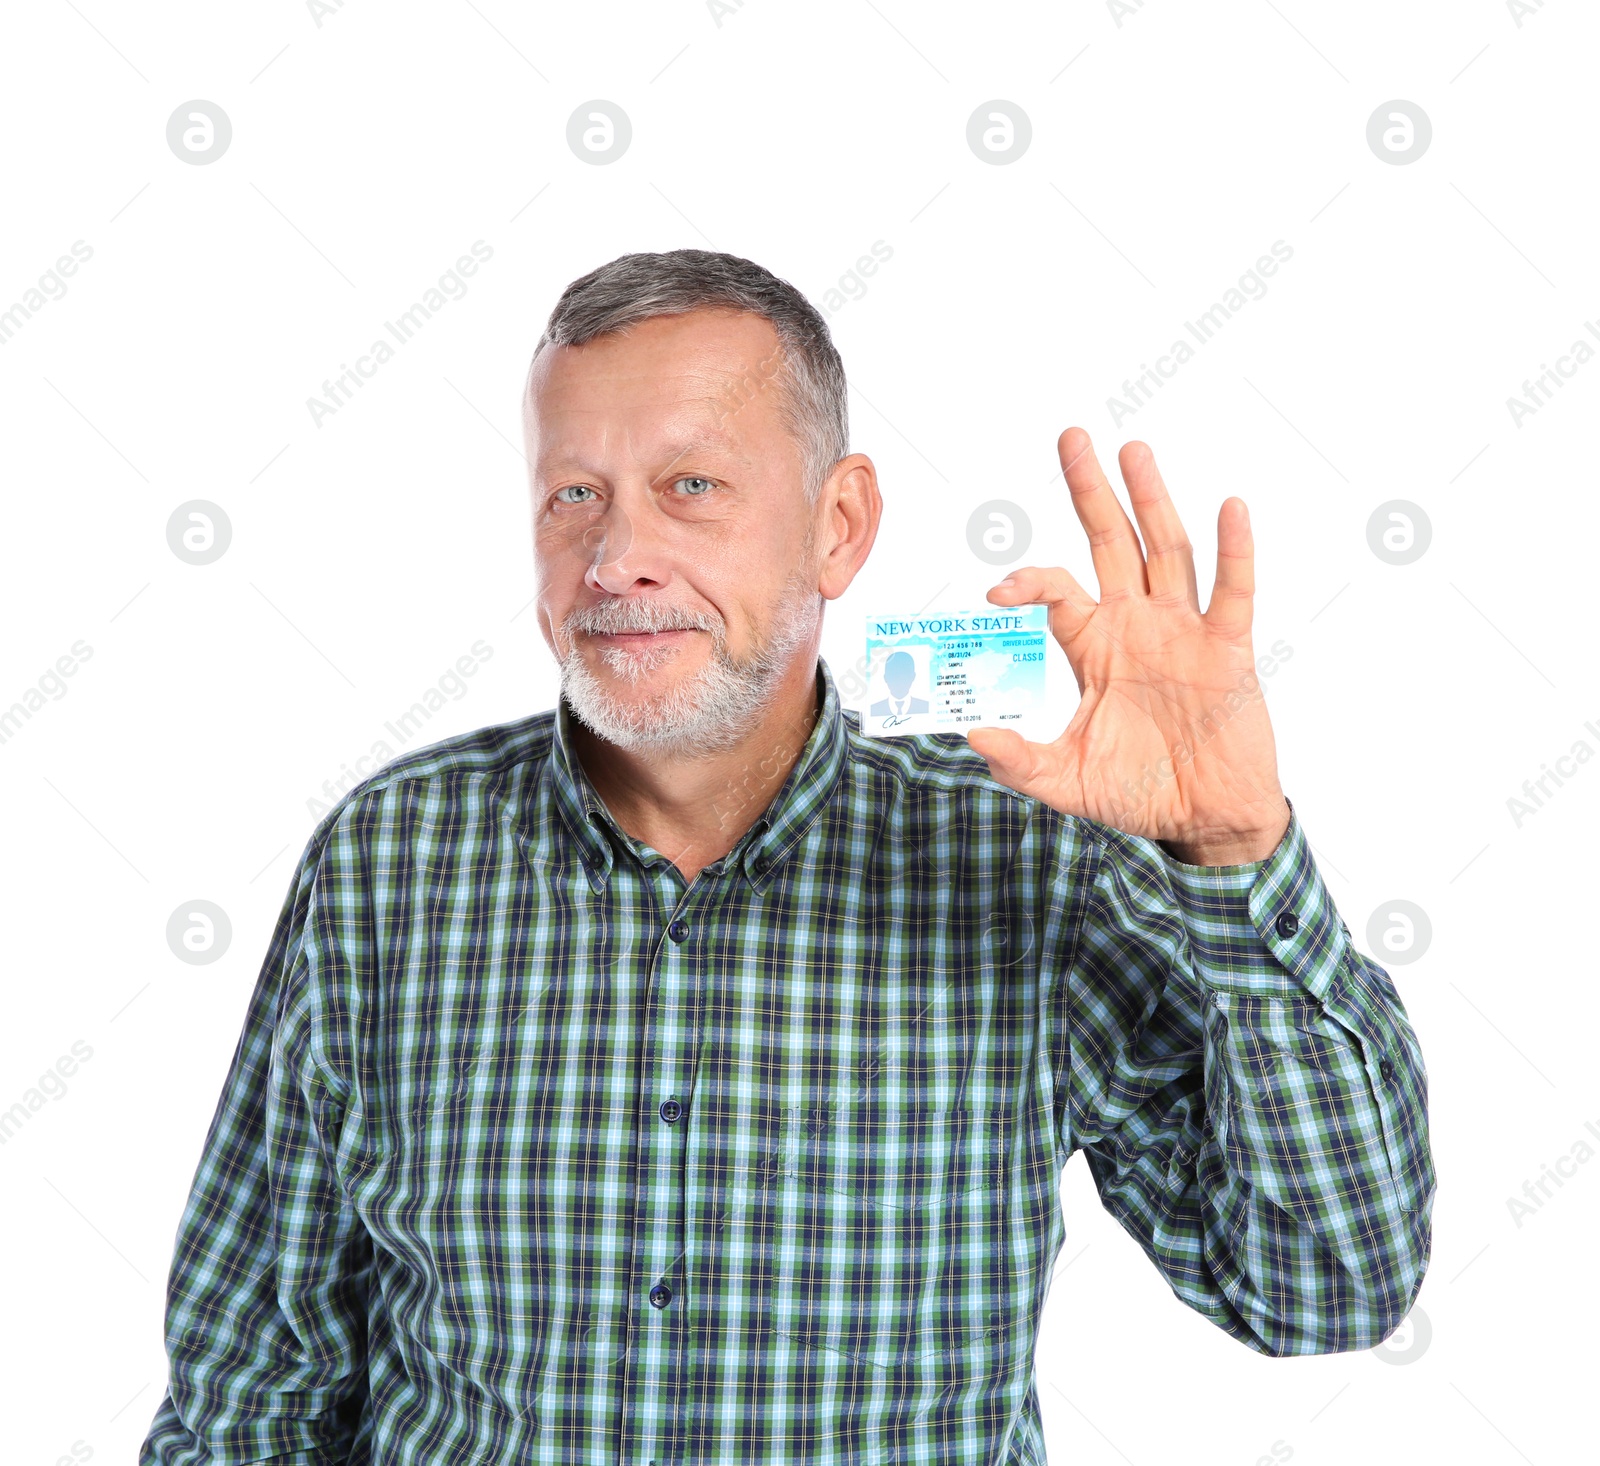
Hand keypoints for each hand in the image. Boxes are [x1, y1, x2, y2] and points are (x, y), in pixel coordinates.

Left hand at [966, 427, 1289, 865]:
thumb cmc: (1137, 792)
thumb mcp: (1065, 779)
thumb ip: (1018, 760)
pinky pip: (1232, 592)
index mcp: (1093, 644)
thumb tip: (971, 737)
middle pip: (1110, 541)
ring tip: (1134, 449)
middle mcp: (1136, 623)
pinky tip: (1230, 507)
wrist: (1204, 820)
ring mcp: (1183, 630)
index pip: (1055, 589)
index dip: (1027, 581)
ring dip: (1152, 499)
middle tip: (1071, 437)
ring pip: (1166, 551)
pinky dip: (1233, 551)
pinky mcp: (1227, 649)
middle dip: (1090, 490)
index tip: (996, 594)